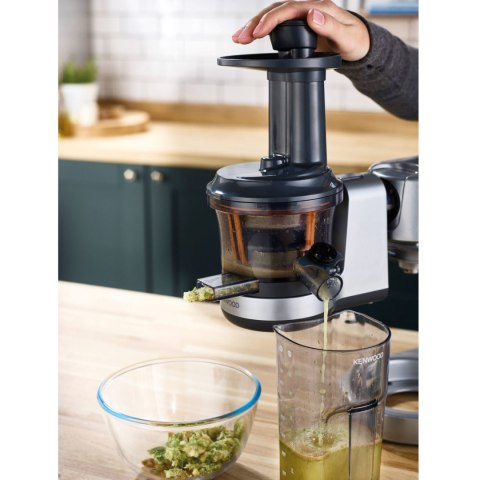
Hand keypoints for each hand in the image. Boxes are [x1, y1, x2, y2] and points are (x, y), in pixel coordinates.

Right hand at [232, 0, 369, 61]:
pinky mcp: (297, 25)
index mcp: (318, 7)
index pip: (288, 9)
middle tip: (240, 38)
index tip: (258, 33)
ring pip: (272, 16)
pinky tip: (249, 36)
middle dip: (255, 23)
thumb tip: (311, 14)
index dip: (271, 20)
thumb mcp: (347, 37)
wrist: (358, 44)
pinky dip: (261, 29)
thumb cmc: (354, 42)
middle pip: (276, 10)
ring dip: (253, 26)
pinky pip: (276, 23)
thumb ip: (330, 26)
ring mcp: (301, 16)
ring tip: (238, 38)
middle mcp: (308, 8)